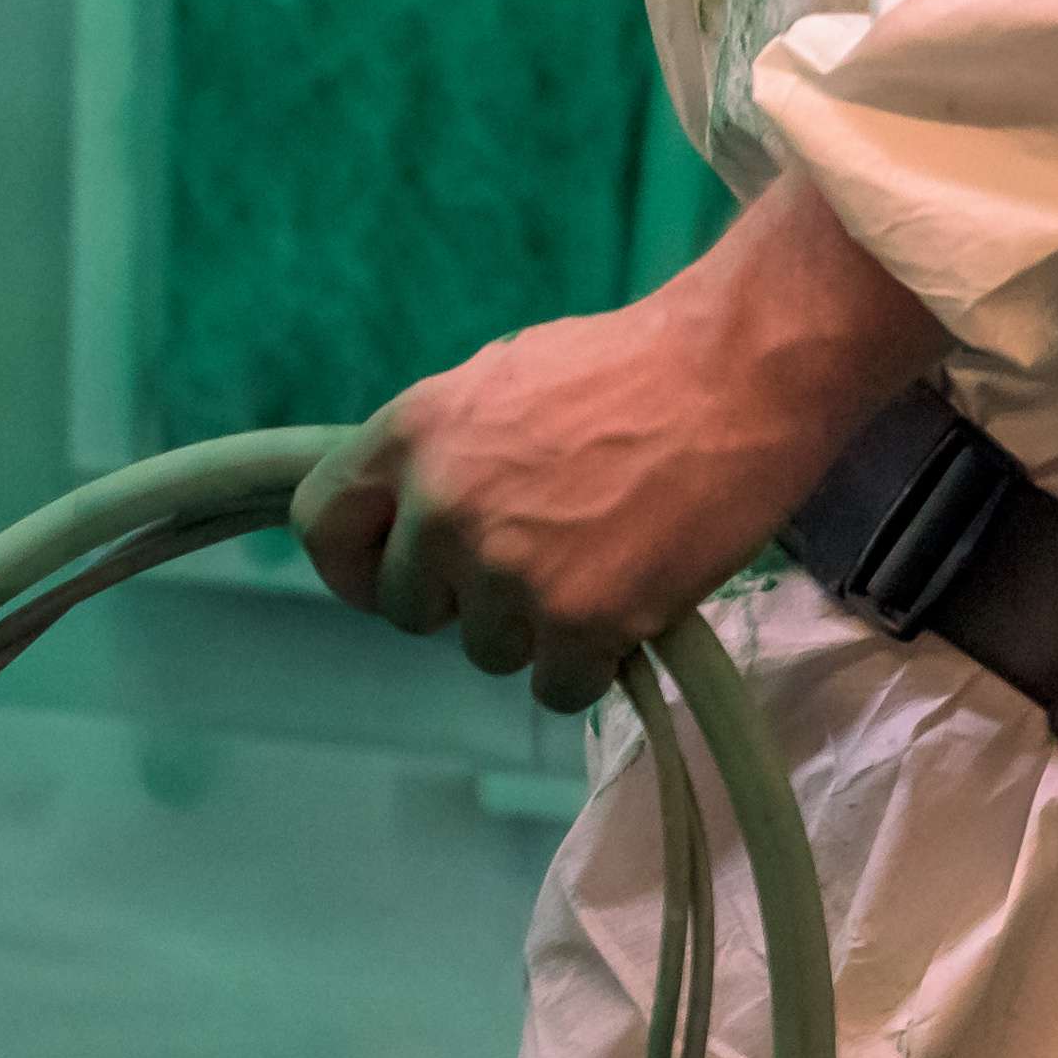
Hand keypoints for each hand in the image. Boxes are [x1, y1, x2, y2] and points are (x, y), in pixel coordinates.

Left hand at [290, 176, 944, 709]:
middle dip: (458, 599)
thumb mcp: (494, 383)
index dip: (353, 566)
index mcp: (411, 434)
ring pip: (483, 650)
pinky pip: (553, 689)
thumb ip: (437, 451)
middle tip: (527, 565)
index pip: (323, 528)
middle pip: (407, 608)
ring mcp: (510, 572)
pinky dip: (588, 666)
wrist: (734, 379)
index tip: (389, 579)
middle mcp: (443, 507)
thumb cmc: (623, 368)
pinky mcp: (583, 624)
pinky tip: (623, 612)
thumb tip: (406, 512)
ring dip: (531, 630)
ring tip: (591, 568)